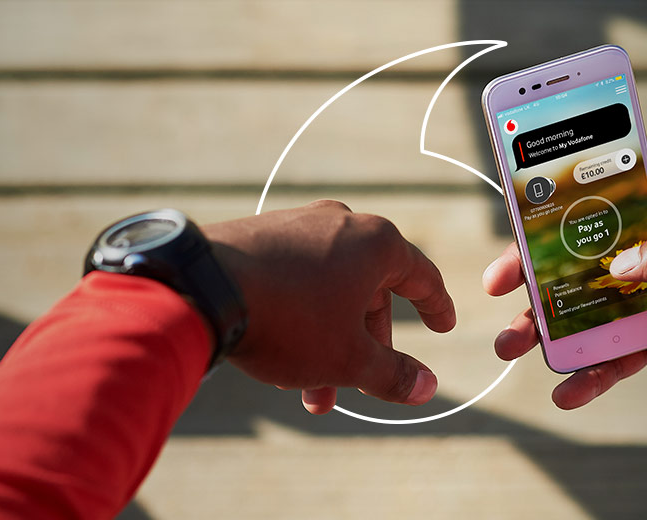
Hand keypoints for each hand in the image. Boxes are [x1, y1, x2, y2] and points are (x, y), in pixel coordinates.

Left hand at [205, 200, 452, 413]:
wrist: (203, 288)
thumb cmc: (289, 321)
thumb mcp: (348, 358)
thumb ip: (392, 373)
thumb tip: (426, 387)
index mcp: (375, 243)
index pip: (422, 276)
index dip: (437, 306)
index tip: (444, 327)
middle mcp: (340, 223)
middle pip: (369, 290)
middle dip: (364, 347)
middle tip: (356, 388)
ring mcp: (296, 225)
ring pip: (328, 291)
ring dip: (327, 342)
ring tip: (310, 393)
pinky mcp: (259, 234)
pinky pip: (295, 279)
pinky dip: (299, 318)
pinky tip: (280, 355)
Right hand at [485, 163, 646, 408]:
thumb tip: (619, 264)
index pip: (612, 193)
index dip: (564, 201)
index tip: (522, 216)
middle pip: (583, 254)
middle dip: (536, 272)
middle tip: (498, 288)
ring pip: (587, 308)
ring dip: (547, 327)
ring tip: (511, 346)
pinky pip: (613, 359)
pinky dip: (588, 376)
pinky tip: (567, 391)